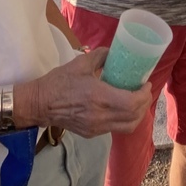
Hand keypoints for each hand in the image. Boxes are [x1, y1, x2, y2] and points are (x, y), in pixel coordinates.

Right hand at [25, 48, 150, 136]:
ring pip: (127, 127)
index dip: (144, 95)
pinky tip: (121, 107)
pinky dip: (124, 119)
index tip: (146, 84)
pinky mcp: (91, 133)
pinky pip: (115, 128)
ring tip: (136, 100)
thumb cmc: (59, 82)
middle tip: (144, 91)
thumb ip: (101, 55)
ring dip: (136, 114)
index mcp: (99, 98)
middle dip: (144, 104)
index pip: (132, 104)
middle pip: (134, 118)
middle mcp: (100, 117)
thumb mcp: (81, 63)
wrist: (39, 104)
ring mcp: (96, 128)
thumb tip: (114, 52)